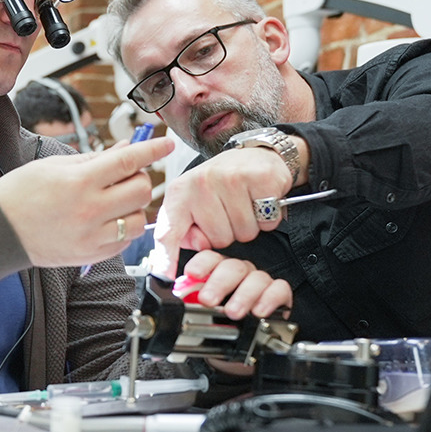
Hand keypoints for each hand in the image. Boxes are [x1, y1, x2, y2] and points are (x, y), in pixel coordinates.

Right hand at [0, 136, 172, 266]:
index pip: (128, 161)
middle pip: (141, 190)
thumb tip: (127, 149)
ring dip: (134, 207)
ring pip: (139, 220)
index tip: (166, 143)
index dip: (153, 149)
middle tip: (125, 175)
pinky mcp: (91, 256)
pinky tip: (106, 219)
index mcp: (79, 181)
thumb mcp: (55, 165)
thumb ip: (95, 158)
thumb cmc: (21, 192)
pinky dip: (122, 228)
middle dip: (139, 178)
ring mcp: (92, 236)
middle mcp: (90, 210)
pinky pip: (124, 242)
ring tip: (115, 201)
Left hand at [151, 142, 303, 276]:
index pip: (169, 230)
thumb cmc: (222, 183)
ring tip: (244, 204)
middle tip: (229, 210)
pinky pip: (265, 223)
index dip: (166, 257)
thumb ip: (187, 230)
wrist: (255, 154)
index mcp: (180, 192)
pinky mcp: (260, 179)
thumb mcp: (195, 202)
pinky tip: (260, 200)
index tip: (163, 276)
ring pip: (244, 234)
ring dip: (249, 226)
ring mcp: (231, 179)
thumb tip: (200, 246)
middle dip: (228, 233)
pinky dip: (267, 218)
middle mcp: (201, 183)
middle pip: (219, 241)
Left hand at [179, 250, 291, 319]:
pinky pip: (279, 288)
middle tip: (208, 300)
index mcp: (218, 273)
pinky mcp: (278, 294)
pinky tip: (259, 311)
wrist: (241, 347)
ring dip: (243, 295)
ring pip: (256, 277)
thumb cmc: (220, 326)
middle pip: (232, 267)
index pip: (210, 258)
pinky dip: (269, 299)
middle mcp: (239, 273)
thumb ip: (186, 308)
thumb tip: (168, 312)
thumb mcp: (200, 317)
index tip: (192, 274)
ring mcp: (259, 282)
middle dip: (219, 283)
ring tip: (233, 312)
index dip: (201, 264)